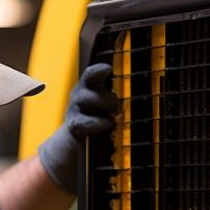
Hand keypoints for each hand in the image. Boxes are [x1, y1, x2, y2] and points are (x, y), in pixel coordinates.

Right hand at [37, 62, 116, 193]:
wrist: (77, 141)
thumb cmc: (98, 119)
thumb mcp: (106, 106)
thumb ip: (115, 100)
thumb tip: (136, 97)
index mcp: (89, 86)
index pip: (91, 73)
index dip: (98, 69)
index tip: (108, 69)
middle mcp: (79, 94)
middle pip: (88, 84)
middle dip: (106, 93)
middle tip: (117, 105)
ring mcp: (74, 108)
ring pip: (85, 98)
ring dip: (103, 104)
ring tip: (114, 115)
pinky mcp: (73, 124)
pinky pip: (83, 120)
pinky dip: (97, 122)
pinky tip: (107, 123)